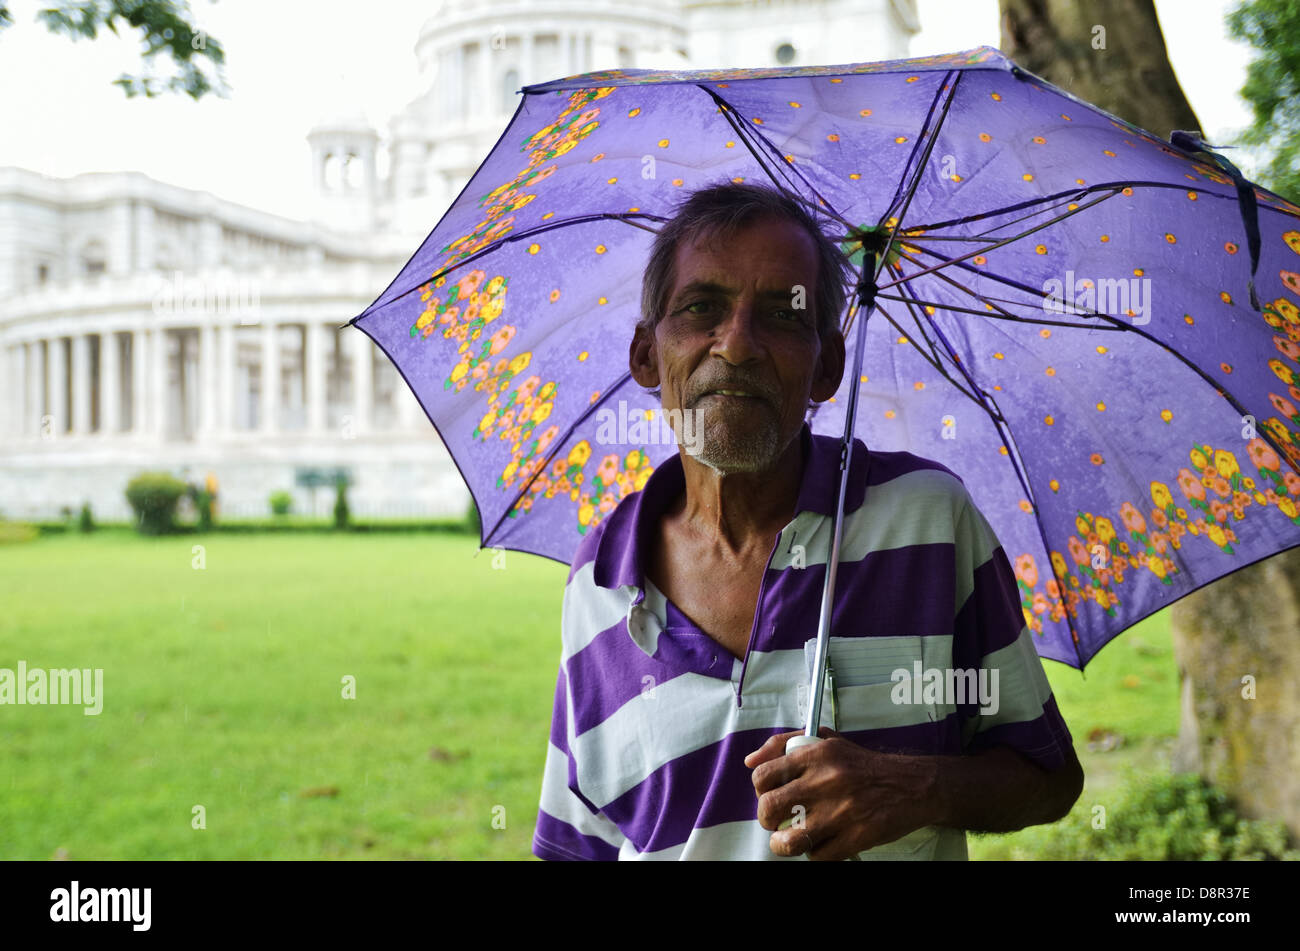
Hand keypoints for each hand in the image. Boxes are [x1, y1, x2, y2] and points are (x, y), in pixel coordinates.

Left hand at [744, 727, 939, 860]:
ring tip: (787, 840)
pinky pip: (818, 855)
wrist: (911, 785)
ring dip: (782, 844)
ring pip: (789, 839)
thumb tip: (750, 762)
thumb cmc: (862, 764)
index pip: (764, 775)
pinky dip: (814, 853)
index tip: (768, 794)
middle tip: (774, 820)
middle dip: (766, 819)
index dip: (760, 790)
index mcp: (816, 755)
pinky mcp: (856, 836)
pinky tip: (820, 842)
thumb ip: (785, 744)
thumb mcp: (826, 740)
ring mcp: (841, 812)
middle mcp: (826, 781)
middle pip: (769, 808)